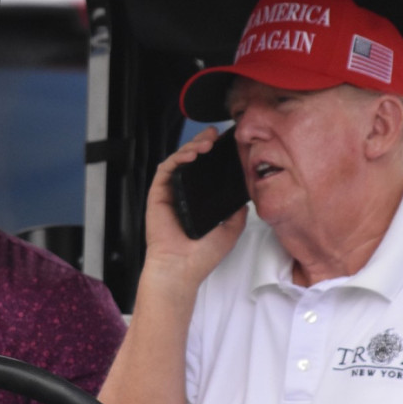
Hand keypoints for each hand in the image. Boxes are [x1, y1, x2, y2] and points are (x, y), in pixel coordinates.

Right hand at [142, 127, 246, 290]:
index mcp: (197, 200)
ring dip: (191, 147)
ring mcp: (169, 193)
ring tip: (206, 144)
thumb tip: (244, 199)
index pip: (203, 170)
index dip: (212, 154)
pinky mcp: (157, 194)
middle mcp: (182, 194)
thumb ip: (237, 213)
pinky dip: (177, 158)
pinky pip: (165, 169)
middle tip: (214, 135)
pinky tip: (191, 155)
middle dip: (202, 143)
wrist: (182, 268)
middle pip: (190, 160)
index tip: (225, 144)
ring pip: (177, 160)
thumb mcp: (230, 229)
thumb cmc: (201, 255)